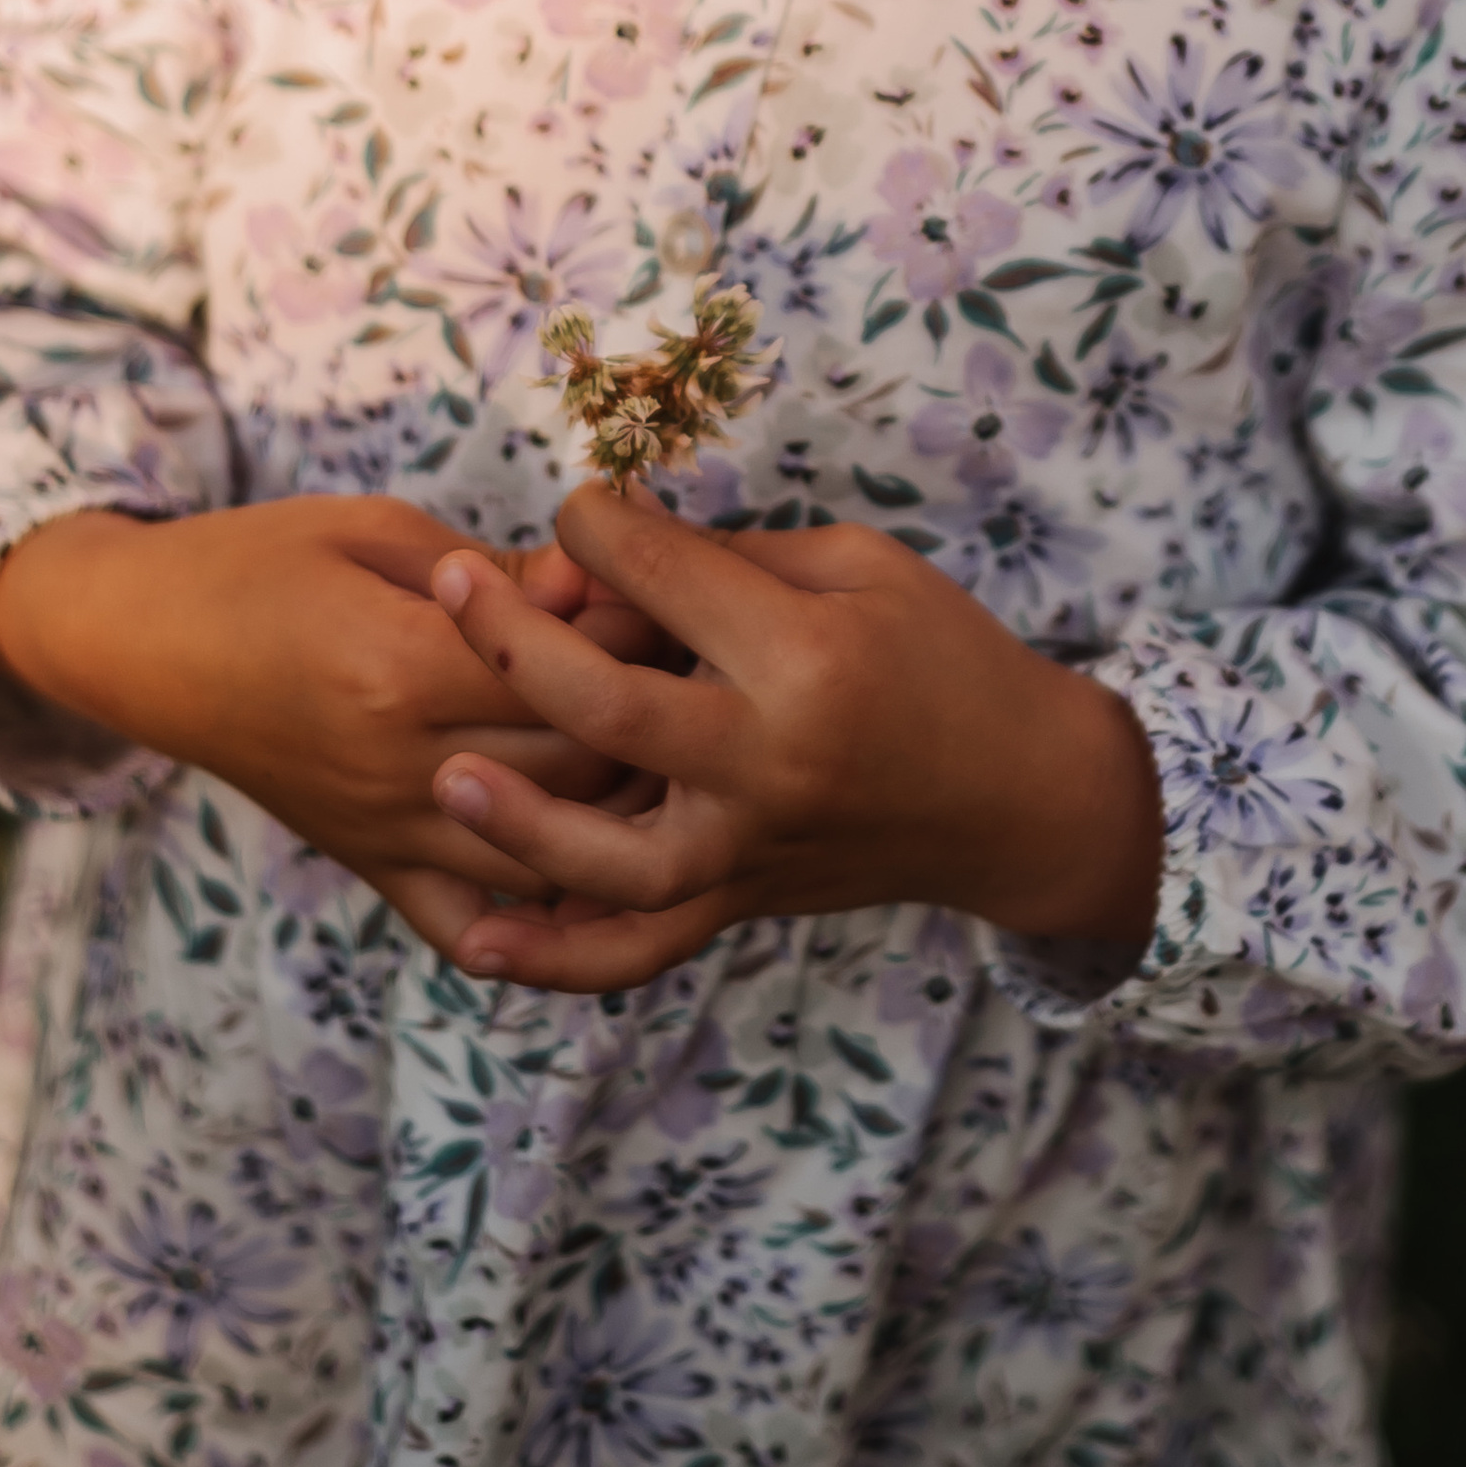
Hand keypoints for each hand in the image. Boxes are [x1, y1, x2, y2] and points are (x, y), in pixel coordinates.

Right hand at [0, 495, 674, 960]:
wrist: (144, 643)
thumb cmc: (261, 561)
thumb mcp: (376, 530)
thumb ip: (495, 569)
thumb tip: (603, 584)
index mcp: (399, 668)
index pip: (569, 672)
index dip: (641, 635)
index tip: (678, 600)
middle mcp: (397, 767)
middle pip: (576, 769)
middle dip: (652, 722)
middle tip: (692, 677)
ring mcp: (384, 832)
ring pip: (549, 858)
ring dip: (619, 815)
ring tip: (663, 756)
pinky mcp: (371, 868)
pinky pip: (472, 926)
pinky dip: (541, 921)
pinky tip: (594, 876)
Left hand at [423, 481, 1164, 991]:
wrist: (1018, 796)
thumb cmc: (941, 654)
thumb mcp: (858, 567)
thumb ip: (729, 559)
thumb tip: (607, 541)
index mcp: (804, 656)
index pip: (662, 574)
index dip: (597, 525)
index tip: (575, 508)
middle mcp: (772, 759)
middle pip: (607, 705)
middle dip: (513, 636)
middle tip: (453, 584)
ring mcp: (752, 846)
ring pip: (609, 854)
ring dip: (516, 818)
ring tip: (446, 774)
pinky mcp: (742, 903)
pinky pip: (638, 949)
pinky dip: (558, 959)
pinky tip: (478, 940)